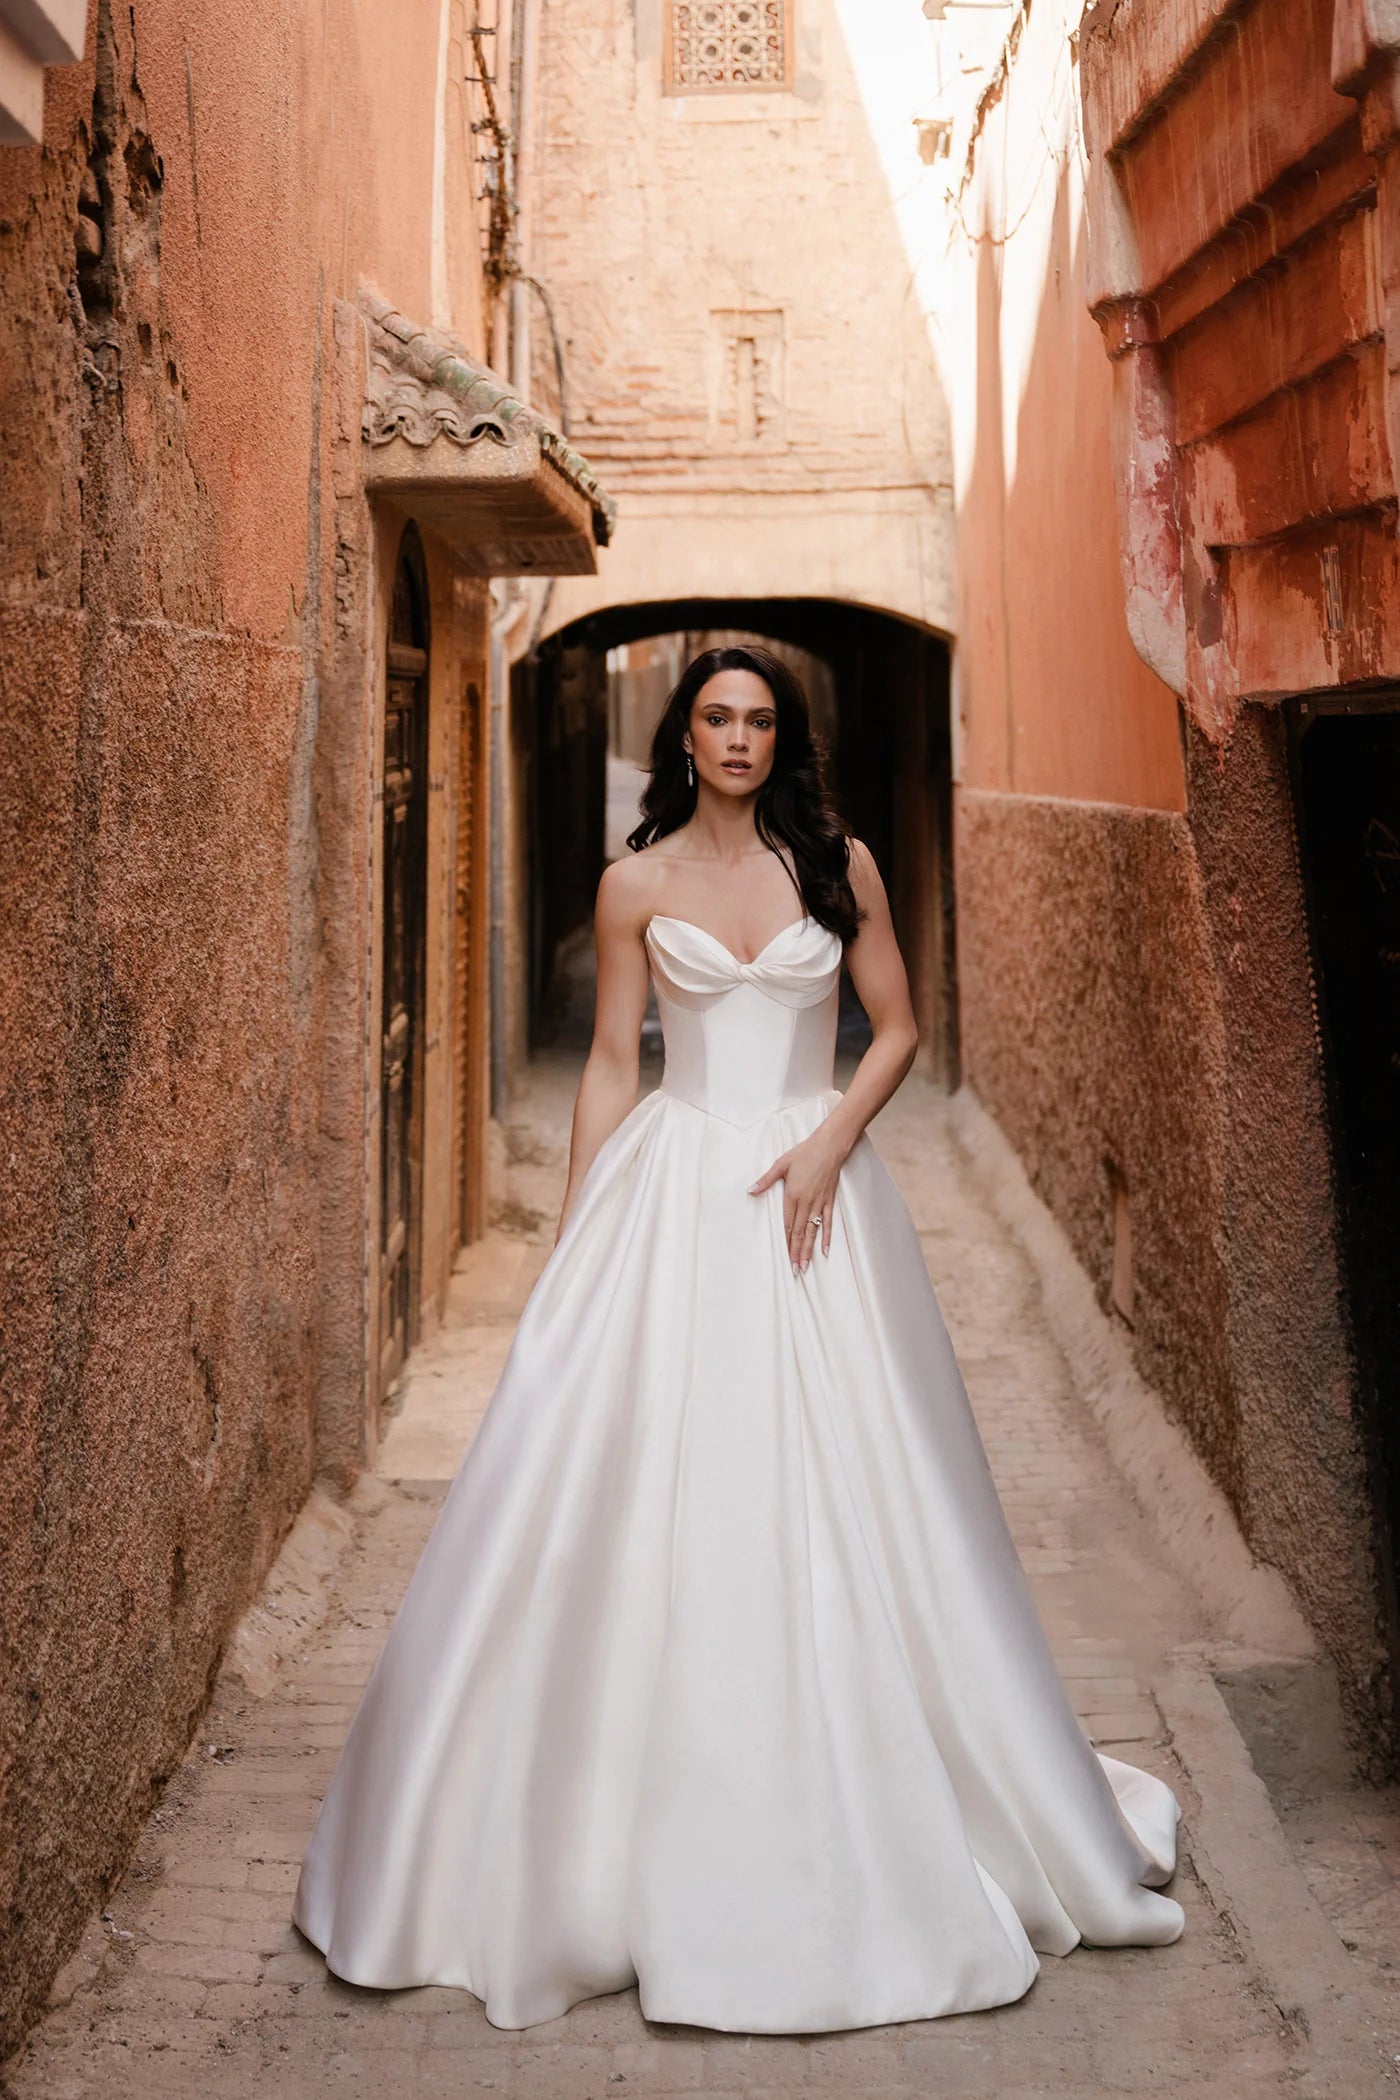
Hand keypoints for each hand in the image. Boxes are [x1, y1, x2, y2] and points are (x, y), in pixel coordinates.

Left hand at [748, 1124, 848, 1271]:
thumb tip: (750, 1191)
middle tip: (795, 1271)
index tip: (784, 1258)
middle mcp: (807, 1202)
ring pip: (813, 1231)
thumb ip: (766, 1180)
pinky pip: (828, 1223)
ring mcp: (819, 1203)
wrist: (829, 1146)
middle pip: (800, 1233)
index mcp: (793, 1195)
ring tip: (806, 1266)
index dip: (786, 1243)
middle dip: (797, 1253)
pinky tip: (825, 1251)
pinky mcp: (829, 1201)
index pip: (787, 1225)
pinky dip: (827, 1237)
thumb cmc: (804, 1153)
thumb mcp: (781, 1164)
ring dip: (809, 1250)